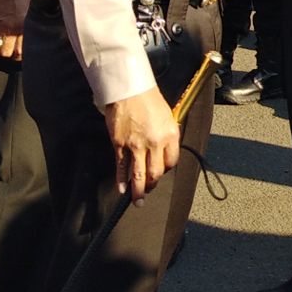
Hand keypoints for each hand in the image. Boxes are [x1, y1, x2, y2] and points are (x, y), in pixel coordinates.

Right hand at [0, 0, 30, 61]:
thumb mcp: (30, 6)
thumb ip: (28, 19)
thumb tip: (29, 27)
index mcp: (25, 26)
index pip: (22, 49)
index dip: (18, 55)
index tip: (17, 55)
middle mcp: (12, 29)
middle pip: (7, 52)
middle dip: (6, 54)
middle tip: (5, 52)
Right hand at [104, 88, 180, 203]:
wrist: (130, 90)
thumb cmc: (149, 99)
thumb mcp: (167, 116)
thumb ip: (167, 135)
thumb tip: (164, 150)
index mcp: (170, 135)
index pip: (171, 162)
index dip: (166, 170)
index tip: (161, 172)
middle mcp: (155, 143)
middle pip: (156, 172)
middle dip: (153, 185)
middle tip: (149, 191)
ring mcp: (136, 145)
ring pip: (139, 175)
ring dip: (139, 191)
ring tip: (138, 201)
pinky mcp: (120, 144)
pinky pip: (121, 167)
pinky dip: (121, 180)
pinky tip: (122, 188)